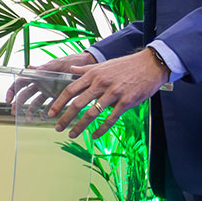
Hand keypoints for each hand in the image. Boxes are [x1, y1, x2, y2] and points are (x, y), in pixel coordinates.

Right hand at [7, 51, 98, 113]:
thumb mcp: (58, 64)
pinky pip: (49, 106)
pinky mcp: (58, 97)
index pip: (20, 82)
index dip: (12, 91)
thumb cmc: (71, 60)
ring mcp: (48, 91)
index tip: (8, 100)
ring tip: (29, 119)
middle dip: (18, 104)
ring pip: (35, 103)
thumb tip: (30, 67)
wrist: (87, 64)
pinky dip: (45, 112)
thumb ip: (44, 67)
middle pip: (25, 95)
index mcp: (38, 74)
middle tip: (14, 113)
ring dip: (31, 111)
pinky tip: (44, 117)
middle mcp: (41, 84)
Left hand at [49, 50, 167, 140]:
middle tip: (57, 128)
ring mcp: (113, 93)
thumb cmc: (125, 65)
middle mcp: (101, 83)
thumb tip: (71, 69)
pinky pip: (110, 118)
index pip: (70, 90)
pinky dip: (101, 129)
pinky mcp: (126, 102)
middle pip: (77, 103)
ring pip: (92, 113)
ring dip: (80, 126)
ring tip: (72, 134)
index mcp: (93, 74)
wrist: (150, 64)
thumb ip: (86, 69)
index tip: (50, 113)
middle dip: (65, 118)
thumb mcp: (103, 65)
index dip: (59, 103)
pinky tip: (94, 135)